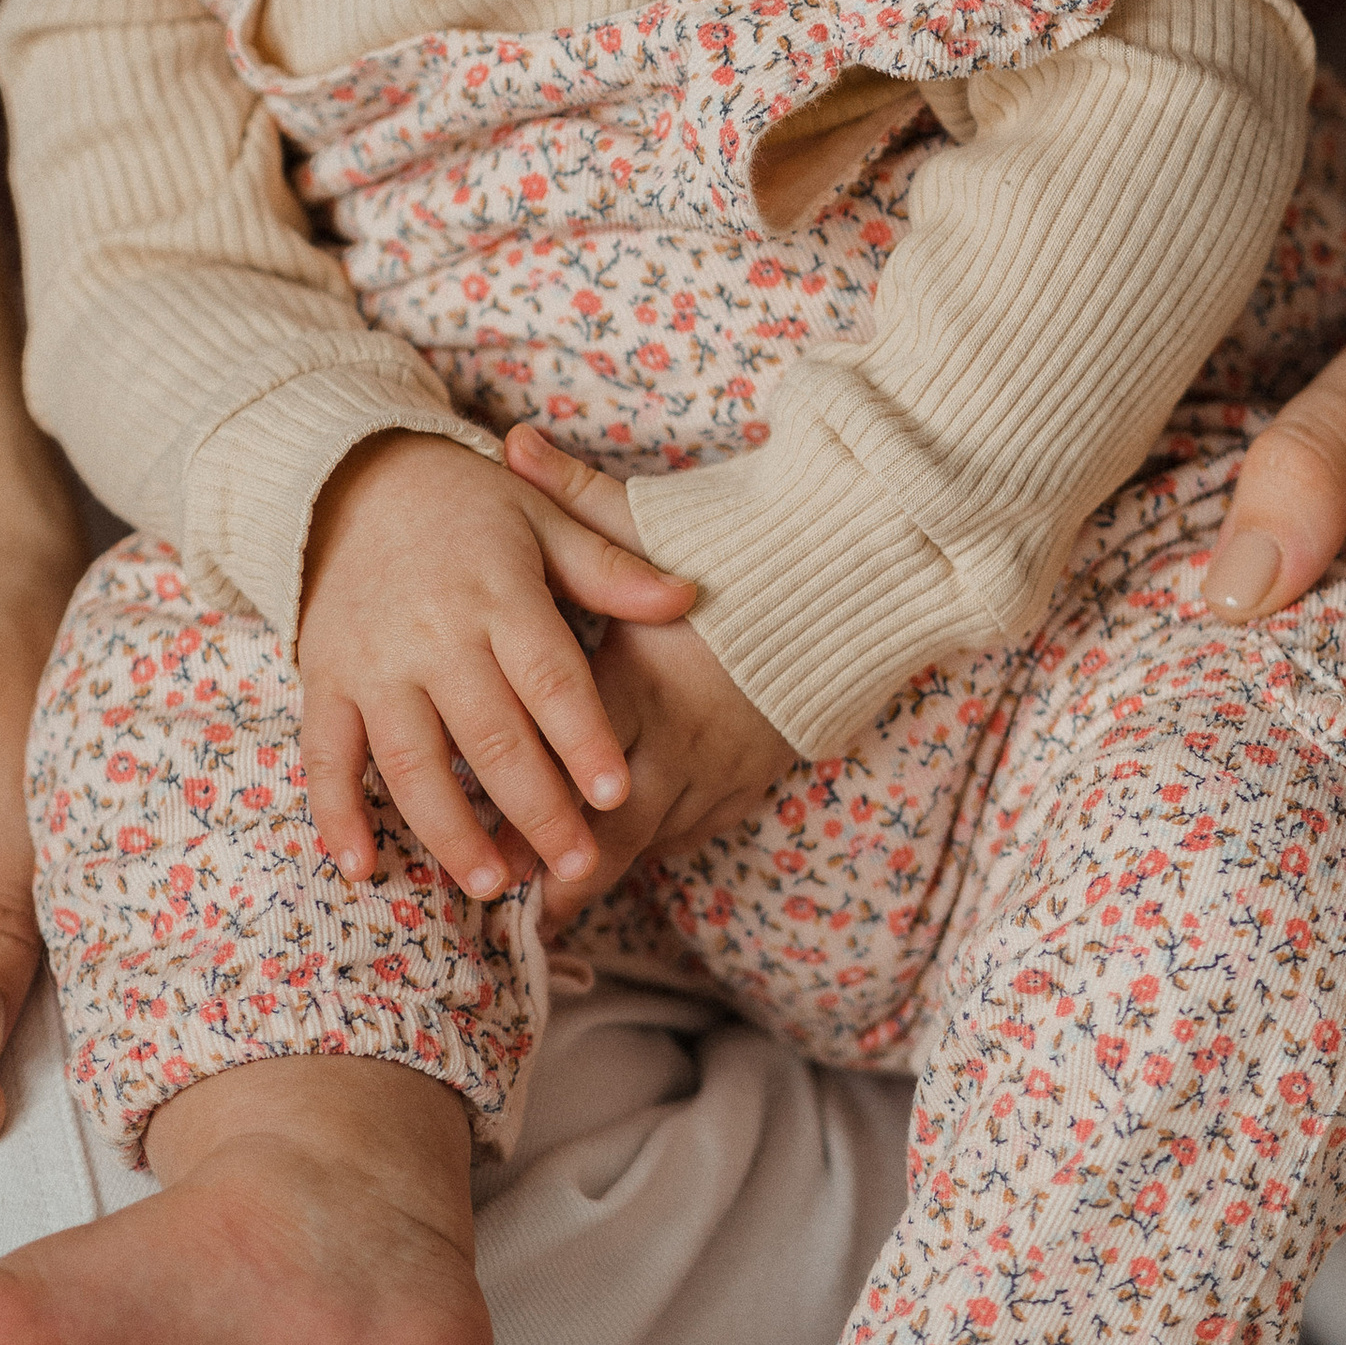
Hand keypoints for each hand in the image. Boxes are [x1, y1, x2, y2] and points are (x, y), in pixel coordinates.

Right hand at [297, 431, 695, 899]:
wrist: (356, 480)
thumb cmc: (470, 508)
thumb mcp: (543, 522)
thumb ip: (610, 570)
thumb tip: (687, 596)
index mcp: (497, 594)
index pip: (549, 676)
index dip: (582, 737)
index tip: (616, 794)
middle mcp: (433, 634)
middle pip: (489, 735)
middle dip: (536, 809)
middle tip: (576, 867)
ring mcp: (372, 663)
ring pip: (411, 762)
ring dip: (449, 830)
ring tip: (491, 884)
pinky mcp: (325, 682)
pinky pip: (326, 757)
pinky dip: (338, 816)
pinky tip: (363, 868)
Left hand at [503, 429, 795, 922]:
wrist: (862, 567)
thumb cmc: (744, 539)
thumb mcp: (652, 515)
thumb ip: (574, 493)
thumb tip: (511, 441)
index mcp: (641, 679)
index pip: (570, 759)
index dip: (527, 810)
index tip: (482, 848)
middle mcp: (679, 737)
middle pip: (611, 829)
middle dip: (562, 873)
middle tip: (514, 903)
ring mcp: (724, 763)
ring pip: (658, 840)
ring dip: (612, 866)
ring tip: (561, 895)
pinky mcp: (759, 772)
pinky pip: (703, 828)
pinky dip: (665, 844)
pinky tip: (637, 850)